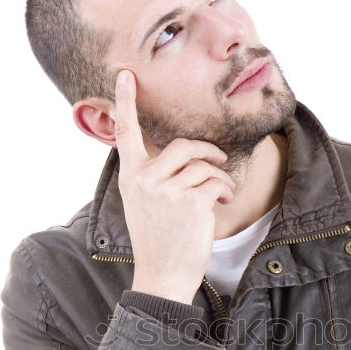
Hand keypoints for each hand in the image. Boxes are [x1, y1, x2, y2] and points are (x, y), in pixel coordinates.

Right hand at [114, 69, 236, 303]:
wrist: (163, 274)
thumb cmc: (158, 240)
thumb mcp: (143, 204)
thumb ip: (153, 178)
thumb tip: (181, 157)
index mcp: (131, 178)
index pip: (126, 133)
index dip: (125, 102)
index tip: (126, 75)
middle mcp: (145, 180)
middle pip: (183, 146)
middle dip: (207, 151)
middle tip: (219, 159)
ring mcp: (168, 190)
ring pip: (203, 165)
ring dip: (219, 175)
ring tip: (221, 190)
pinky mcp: (191, 202)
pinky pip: (216, 181)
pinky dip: (225, 189)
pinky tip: (224, 200)